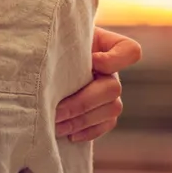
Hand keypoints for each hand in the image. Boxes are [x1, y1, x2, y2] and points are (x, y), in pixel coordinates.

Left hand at [54, 27, 142, 142]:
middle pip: (114, 88)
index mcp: (105, 45)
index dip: (114, 60)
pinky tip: (69, 134)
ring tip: (56, 124)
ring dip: (83, 120)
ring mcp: (109, 92)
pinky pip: (106, 124)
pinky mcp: (103, 111)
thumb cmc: (47, 45)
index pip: (130, 52)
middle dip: (83, 102)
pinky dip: (89, 131)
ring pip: (112, 109)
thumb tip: (50, 53)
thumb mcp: (56, 38)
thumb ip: (59, 42)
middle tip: (57, 111)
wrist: (41, 64)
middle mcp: (111, 70)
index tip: (91, 62)